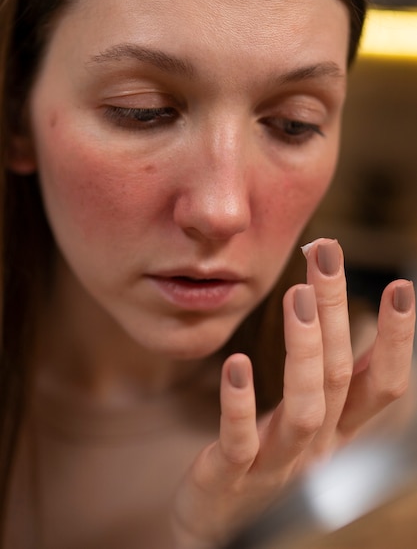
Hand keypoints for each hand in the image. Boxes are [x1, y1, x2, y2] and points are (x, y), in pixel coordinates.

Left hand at [171, 238, 414, 547]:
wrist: (220, 526)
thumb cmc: (267, 458)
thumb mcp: (308, 419)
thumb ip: (328, 381)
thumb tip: (345, 320)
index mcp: (337, 429)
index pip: (379, 383)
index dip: (395, 339)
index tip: (402, 286)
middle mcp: (317, 445)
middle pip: (337, 375)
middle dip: (336, 310)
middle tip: (328, 253)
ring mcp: (277, 464)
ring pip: (305, 407)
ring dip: (304, 350)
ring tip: (296, 293)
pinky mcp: (231, 477)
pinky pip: (239, 441)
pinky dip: (240, 404)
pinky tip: (236, 363)